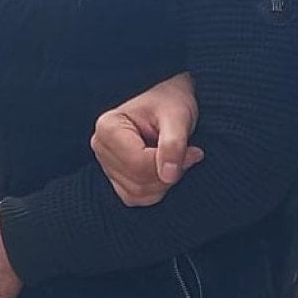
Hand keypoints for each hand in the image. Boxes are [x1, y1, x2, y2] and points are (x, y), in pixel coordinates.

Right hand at [91, 72, 203, 206]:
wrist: (169, 99)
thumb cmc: (171, 101)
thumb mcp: (177, 116)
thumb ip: (173, 144)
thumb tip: (169, 176)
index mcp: (108, 127)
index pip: (137, 162)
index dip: (169, 163)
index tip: (195, 152)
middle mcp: (101, 147)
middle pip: (137, 181)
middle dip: (168, 173)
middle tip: (190, 154)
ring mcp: (107, 164)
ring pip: (137, 193)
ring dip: (165, 183)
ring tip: (179, 158)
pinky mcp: (117, 178)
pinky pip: (137, 198)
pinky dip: (157, 190)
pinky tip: (168, 167)